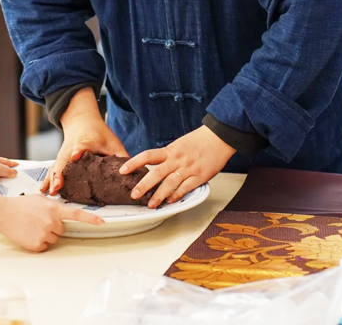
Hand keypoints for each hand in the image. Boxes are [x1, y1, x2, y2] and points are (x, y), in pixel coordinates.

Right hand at [0, 195, 103, 251]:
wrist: (4, 213)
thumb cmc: (21, 205)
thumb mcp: (40, 200)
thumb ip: (53, 206)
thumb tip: (61, 214)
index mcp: (54, 209)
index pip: (76, 214)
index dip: (90, 219)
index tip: (102, 222)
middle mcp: (51, 222)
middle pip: (62, 230)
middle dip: (53, 226)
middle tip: (38, 220)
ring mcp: (45, 234)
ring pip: (53, 239)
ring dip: (46, 234)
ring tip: (32, 226)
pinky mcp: (37, 244)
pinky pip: (44, 246)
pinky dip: (38, 242)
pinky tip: (28, 233)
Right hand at [42, 113, 126, 195]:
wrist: (81, 121)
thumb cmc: (98, 132)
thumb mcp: (112, 142)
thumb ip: (121, 157)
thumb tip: (133, 174)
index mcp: (84, 143)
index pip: (80, 147)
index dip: (78, 151)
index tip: (75, 156)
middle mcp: (70, 149)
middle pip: (63, 161)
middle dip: (59, 174)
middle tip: (57, 186)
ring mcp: (63, 154)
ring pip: (55, 167)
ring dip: (51, 179)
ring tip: (49, 192)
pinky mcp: (60, 159)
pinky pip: (53, 170)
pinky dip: (49, 179)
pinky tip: (44, 190)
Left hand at [120, 125, 235, 207]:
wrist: (219, 137)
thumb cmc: (198, 141)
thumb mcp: (178, 144)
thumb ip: (167, 156)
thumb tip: (153, 167)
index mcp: (170, 150)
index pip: (147, 155)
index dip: (134, 163)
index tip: (122, 170)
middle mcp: (177, 159)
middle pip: (156, 173)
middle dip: (143, 185)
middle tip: (133, 195)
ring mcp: (188, 168)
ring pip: (170, 183)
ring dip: (159, 195)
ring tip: (150, 204)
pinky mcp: (200, 176)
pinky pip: (186, 188)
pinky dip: (177, 195)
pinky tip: (170, 201)